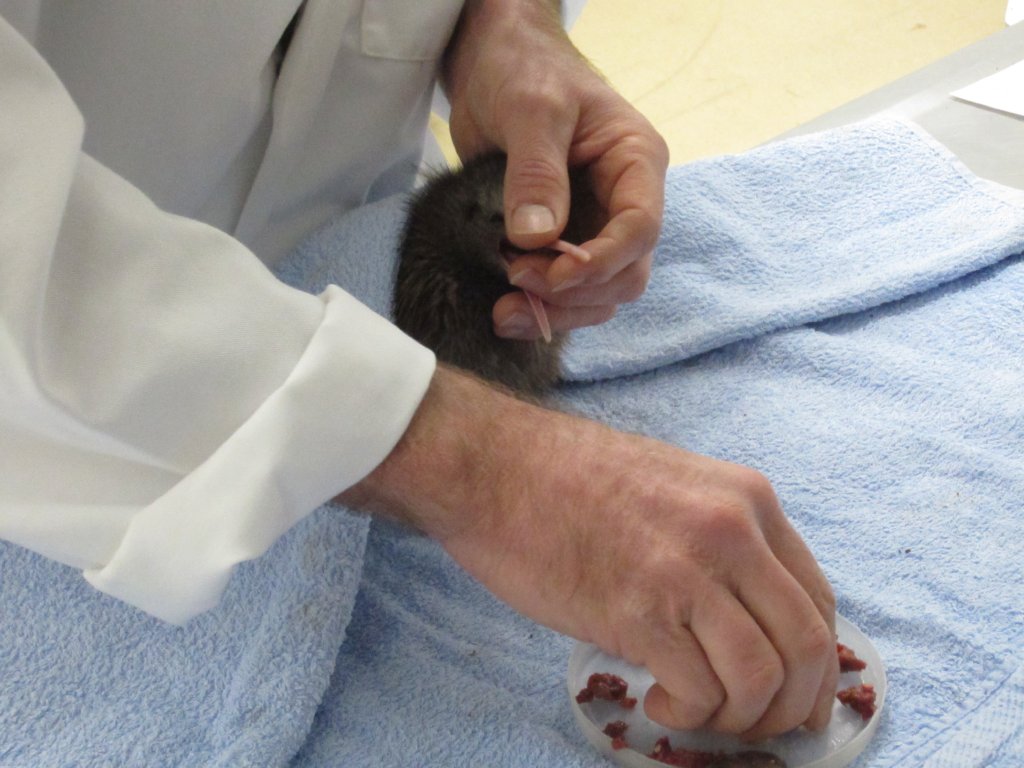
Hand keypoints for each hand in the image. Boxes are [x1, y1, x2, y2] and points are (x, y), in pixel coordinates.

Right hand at [340, 366, 837, 738]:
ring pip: (763, 678)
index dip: (819, 667)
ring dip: (741, 719)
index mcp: (747, 499)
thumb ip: (722, 540)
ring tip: (699, 712)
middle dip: (792, 705)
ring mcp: (688, 571)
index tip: (796, 699)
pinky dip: (688, 715)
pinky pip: (701, 692)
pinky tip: (655, 700)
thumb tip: (748, 617)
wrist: (494, 466)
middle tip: (756, 726)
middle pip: (808, 646)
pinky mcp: (639, 612)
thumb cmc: (569, 478)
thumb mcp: (674, 486)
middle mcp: (732, 532)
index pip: (819, 600)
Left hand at [442, 0, 667, 339]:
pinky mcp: (560, 243)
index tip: (553, 275)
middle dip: (575, 291)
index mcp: (635, 163)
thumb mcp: (532, 108)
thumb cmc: (524, 68)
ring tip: (503, 313)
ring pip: (598, 294)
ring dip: (557, 312)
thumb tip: (537, 239)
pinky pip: (564, 292)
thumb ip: (537, 171)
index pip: (640, 228)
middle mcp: (622, 202)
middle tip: (515, 281)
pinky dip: (539, 309)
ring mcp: (592, 225)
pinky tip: (503, 312)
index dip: (602, 261)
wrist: (492, 63)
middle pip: (625, 273)